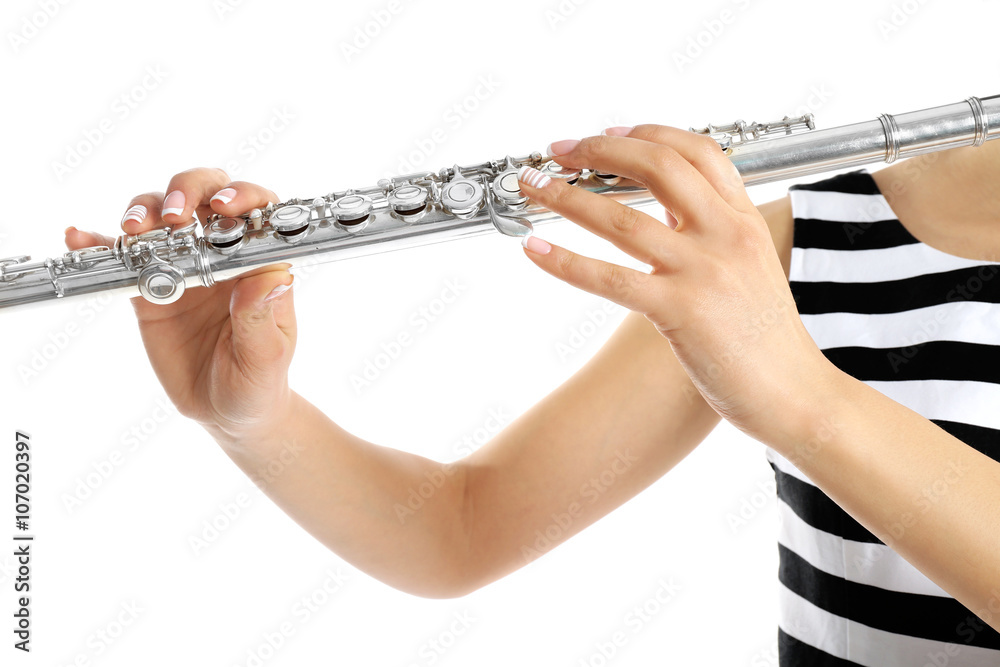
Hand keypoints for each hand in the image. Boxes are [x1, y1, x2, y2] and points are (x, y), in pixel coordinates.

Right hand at [65, 168, 296, 439]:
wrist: (223, 411)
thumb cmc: (257, 382)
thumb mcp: (265, 359)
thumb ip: (263, 320)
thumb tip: (270, 278)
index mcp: (262, 263)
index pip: (259, 211)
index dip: (244, 197)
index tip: (225, 206)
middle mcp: (223, 254)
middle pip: (206, 196)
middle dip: (188, 191)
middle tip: (174, 216)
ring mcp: (183, 265)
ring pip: (161, 217)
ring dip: (144, 210)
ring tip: (132, 230)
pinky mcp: (149, 286)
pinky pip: (123, 258)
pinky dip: (99, 243)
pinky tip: (79, 238)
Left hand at [516, 127, 836, 441]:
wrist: (795, 392)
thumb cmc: (769, 339)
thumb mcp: (754, 268)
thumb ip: (716, 235)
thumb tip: (669, 216)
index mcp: (744, 221)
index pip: (697, 151)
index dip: (647, 133)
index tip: (608, 133)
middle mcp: (725, 235)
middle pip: (656, 166)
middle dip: (599, 149)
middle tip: (559, 150)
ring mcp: (702, 271)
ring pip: (621, 219)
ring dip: (567, 197)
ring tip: (533, 186)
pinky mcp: (679, 311)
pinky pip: (609, 278)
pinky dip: (564, 260)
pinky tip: (533, 249)